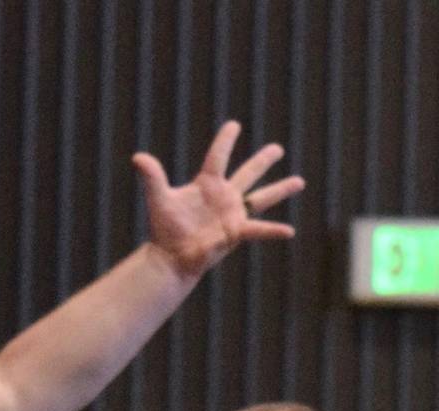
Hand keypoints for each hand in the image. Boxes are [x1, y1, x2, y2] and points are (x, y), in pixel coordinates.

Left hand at [133, 121, 304, 279]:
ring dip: (280, 189)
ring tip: (300, 181)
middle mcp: (224, 197)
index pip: (218, 157)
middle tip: (278, 148)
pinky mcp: (236, 233)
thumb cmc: (165, 229)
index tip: (235, 125)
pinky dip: (273, 230)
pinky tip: (290, 231)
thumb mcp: (160, 200)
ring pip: (261, 197)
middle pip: (248, 173)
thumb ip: (153, 178)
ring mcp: (233, 214)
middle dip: (262, 161)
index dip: (225, 141)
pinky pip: (258, 229)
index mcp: (207, 184)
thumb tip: (138, 157)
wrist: (171, 258)